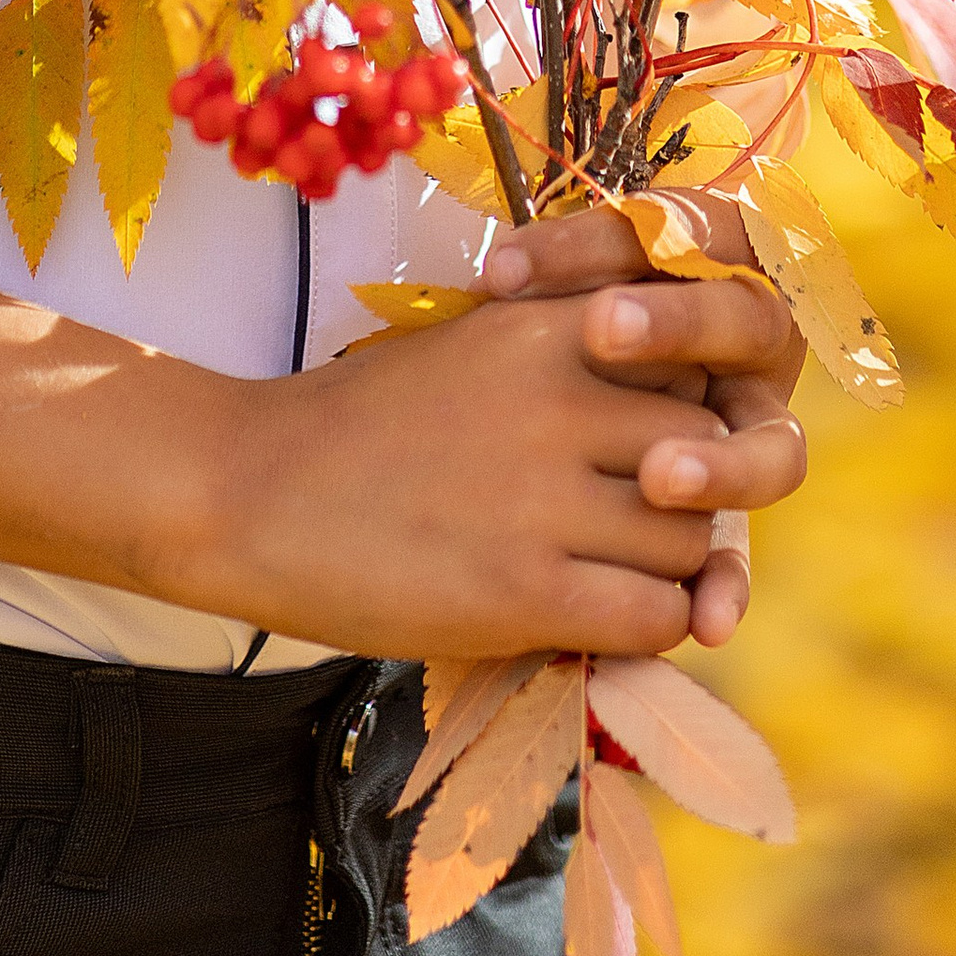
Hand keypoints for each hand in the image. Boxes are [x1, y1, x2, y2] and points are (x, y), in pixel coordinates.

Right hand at [214, 233, 805, 663]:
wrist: (248, 493)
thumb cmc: (356, 421)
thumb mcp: (468, 345)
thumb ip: (560, 354)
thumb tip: (659, 392)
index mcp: (543, 329)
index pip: (692, 352)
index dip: (687, 400)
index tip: (658, 435)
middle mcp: (559, 402)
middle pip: (707, 447)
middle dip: (693, 489)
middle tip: (647, 519)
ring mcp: (545, 499)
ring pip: (692, 538)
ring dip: (674, 566)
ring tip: (623, 573)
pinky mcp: (527, 593)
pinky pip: (656, 616)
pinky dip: (651, 626)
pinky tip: (602, 621)